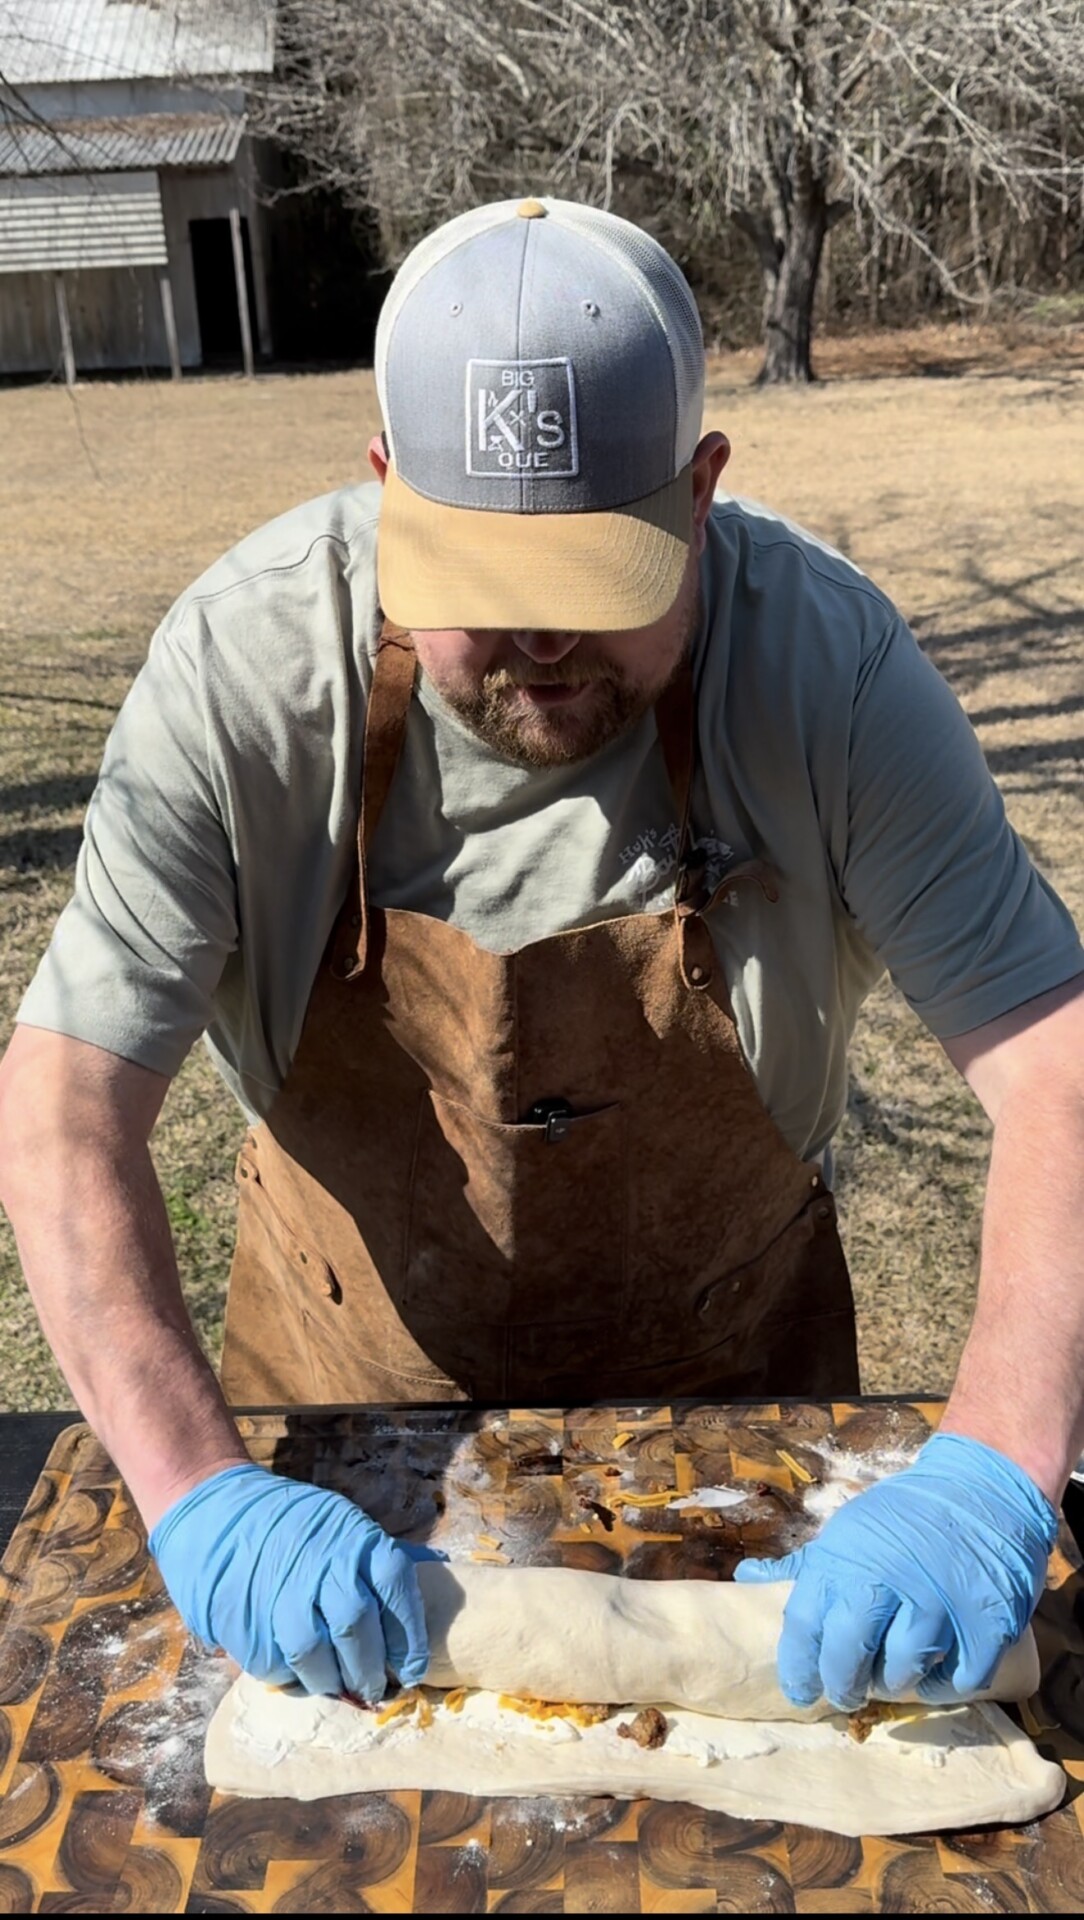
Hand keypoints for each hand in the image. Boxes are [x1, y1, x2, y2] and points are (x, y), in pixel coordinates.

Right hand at [149, 1462, 437, 1697]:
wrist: (213, 1508)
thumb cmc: (286, 1522)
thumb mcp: (338, 1523)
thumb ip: (370, 1563)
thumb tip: (411, 1608)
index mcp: (353, 1537)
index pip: (395, 1590)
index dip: (409, 1637)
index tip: (412, 1669)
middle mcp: (321, 1564)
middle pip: (357, 1628)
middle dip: (369, 1669)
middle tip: (374, 1688)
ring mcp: (279, 1593)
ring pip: (316, 1655)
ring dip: (330, 1681)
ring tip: (334, 1685)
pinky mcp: (244, 1620)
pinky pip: (275, 1665)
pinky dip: (290, 1679)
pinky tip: (296, 1673)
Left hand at [734, 1432, 1056, 1710]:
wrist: (982, 1490)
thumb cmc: (906, 1516)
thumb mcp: (849, 1529)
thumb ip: (803, 1564)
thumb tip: (746, 1578)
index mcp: (846, 1557)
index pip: (805, 1625)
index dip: (798, 1666)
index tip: (800, 1691)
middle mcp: (888, 1581)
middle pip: (848, 1657)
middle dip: (842, 1685)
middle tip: (846, 1694)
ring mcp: (939, 1604)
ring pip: (902, 1673)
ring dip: (893, 1682)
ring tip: (891, 1675)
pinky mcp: (985, 1625)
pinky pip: (955, 1681)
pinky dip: (941, 1686)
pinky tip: (933, 1674)